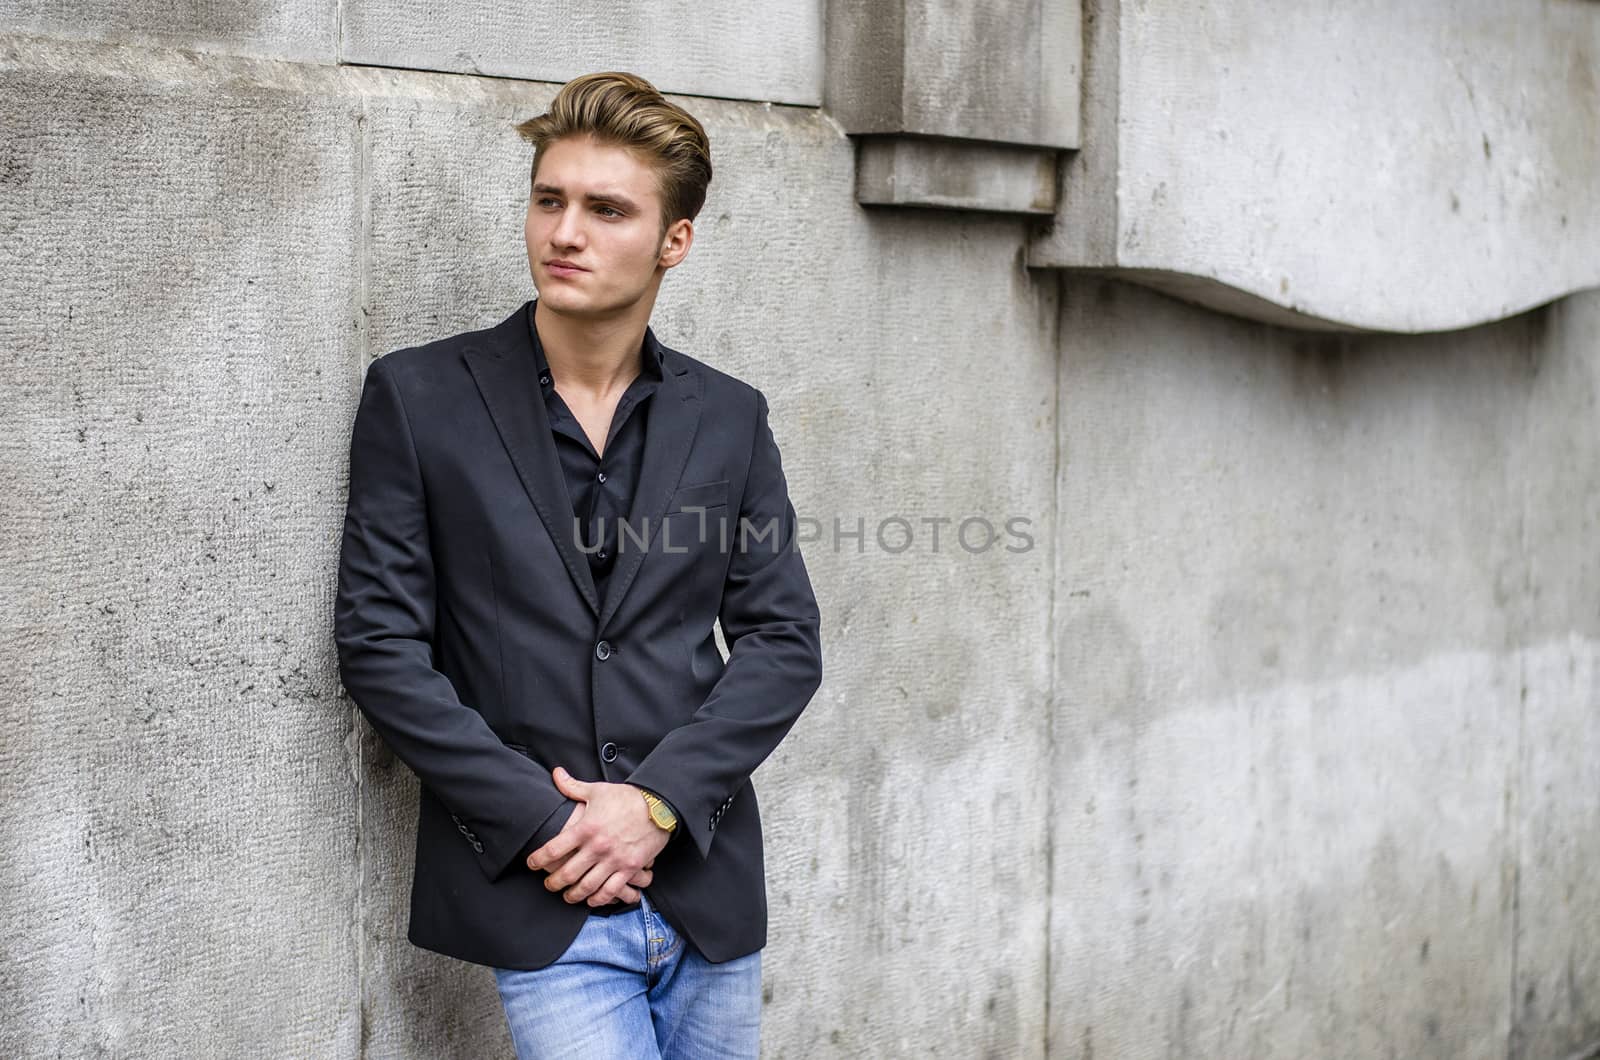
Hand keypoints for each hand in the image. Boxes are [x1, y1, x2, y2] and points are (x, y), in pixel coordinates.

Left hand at [525, 766, 671, 906]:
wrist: (659, 805)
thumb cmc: (626, 797)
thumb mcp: (597, 790)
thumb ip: (572, 786)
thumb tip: (556, 773)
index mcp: (586, 827)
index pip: (553, 849)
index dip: (538, 860)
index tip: (532, 864)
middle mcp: (597, 846)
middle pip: (567, 873)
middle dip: (553, 883)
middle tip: (549, 885)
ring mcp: (614, 859)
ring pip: (586, 886)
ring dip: (573, 895)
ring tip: (567, 896)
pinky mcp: (629, 868)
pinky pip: (610, 891)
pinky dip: (598, 899)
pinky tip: (591, 899)